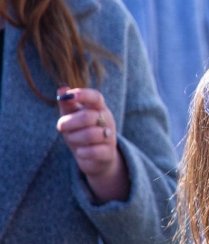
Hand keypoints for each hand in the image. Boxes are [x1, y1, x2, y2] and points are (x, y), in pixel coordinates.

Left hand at [57, 86, 129, 201]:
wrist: (96, 158)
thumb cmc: (81, 133)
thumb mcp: (73, 118)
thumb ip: (68, 104)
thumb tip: (61, 87)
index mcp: (99, 109)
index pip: (96, 97)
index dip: (84, 95)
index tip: (70, 96)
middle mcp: (107, 120)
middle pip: (88, 116)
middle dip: (69, 123)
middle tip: (61, 128)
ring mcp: (110, 136)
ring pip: (91, 134)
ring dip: (75, 138)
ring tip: (72, 139)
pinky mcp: (108, 153)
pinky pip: (94, 151)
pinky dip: (82, 152)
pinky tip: (81, 152)